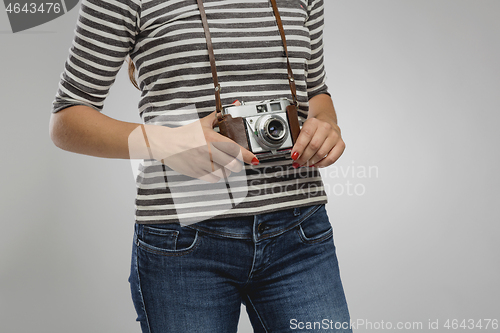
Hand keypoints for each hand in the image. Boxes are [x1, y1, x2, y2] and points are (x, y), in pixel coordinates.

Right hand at [129, 112, 258, 182]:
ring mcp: (203, 163)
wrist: (167, 144)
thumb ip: (218, 116)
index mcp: (212, 139)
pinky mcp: (197, 172)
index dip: (247, 156)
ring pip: (224, 173)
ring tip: (222, 164)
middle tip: (236, 161)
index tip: (254, 159)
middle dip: (237, 164)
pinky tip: (214, 169)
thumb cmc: (185, 134)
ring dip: (227, 170)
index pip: (235, 148)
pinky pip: (214, 179)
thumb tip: (232, 106)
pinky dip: (217, 176)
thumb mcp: (203, 123)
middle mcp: (208, 152)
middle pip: (233, 164)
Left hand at [290, 116, 344, 167]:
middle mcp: (326, 127)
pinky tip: (316, 164)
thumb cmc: (313, 128)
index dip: (299, 148)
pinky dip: (322, 164)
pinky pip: (332, 159)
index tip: (294, 156)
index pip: (306, 135)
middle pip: (314, 146)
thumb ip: (298, 141)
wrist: (327, 121)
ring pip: (321, 153)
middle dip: (304, 157)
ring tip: (306, 163)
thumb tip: (294, 155)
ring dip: (312, 162)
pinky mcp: (341, 144)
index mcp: (314, 122)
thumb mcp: (303, 129)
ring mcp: (335, 136)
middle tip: (298, 162)